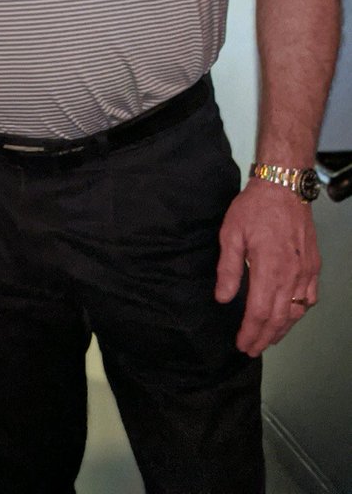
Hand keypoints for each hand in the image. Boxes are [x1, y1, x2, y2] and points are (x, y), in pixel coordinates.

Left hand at [215, 179, 319, 356]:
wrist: (283, 187)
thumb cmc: (255, 207)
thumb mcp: (231, 234)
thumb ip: (228, 269)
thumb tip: (223, 298)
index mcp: (269, 268)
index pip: (259, 312)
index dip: (250, 331)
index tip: (242, 343)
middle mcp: (291, 274)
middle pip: (279, 317)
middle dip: (264, 337)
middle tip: (252, 349)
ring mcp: (305, 271)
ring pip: (297, 311)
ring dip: (282, 329)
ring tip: (268, 339)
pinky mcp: (313, 265)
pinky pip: (310, 297)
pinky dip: (299, 311)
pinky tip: (290, 315)